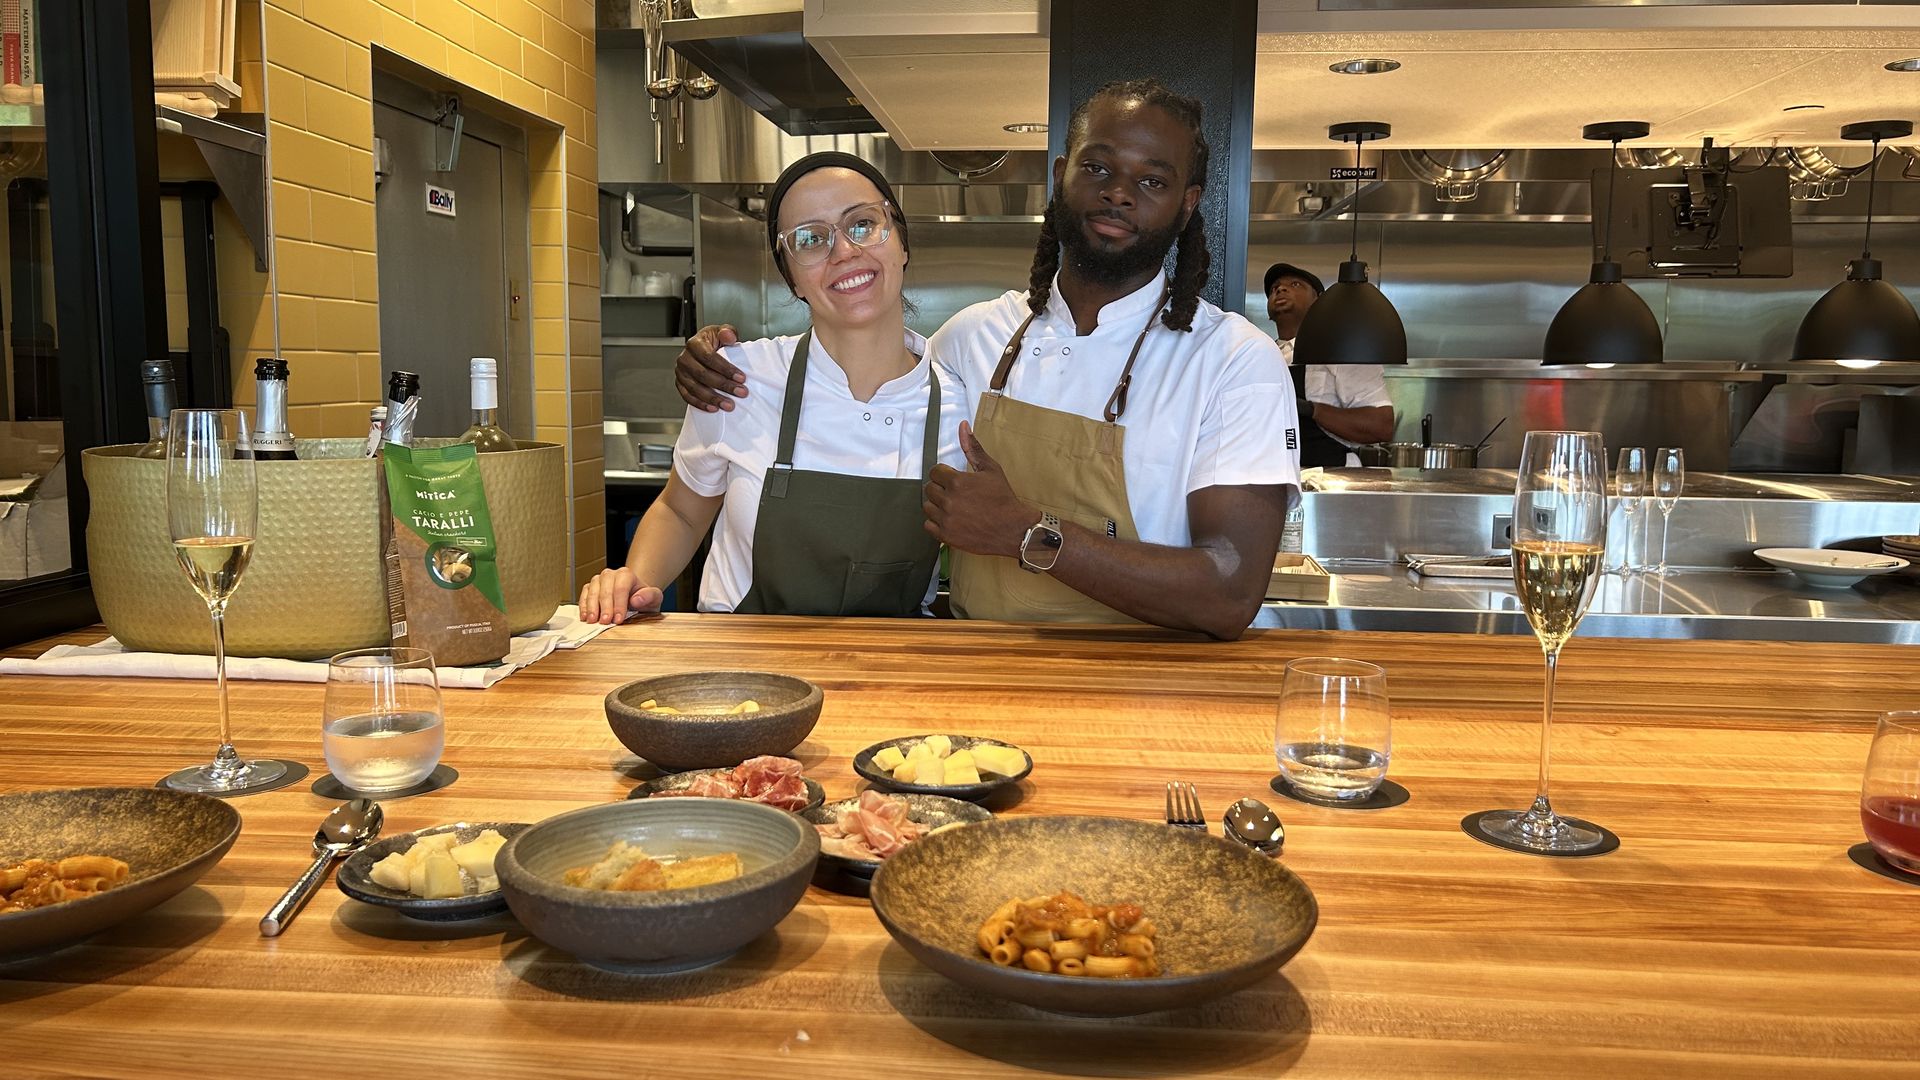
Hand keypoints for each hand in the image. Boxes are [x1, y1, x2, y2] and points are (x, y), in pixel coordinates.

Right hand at [578, 567, 664, 623]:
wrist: (635, 598)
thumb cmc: (644, 599)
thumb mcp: (654, 598)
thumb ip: (649, 596)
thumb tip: (636, 600)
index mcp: (627, 574)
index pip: (621, 588)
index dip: (619, 604)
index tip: (618, 619)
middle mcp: (611, 574)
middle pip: (605, 589)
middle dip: (605, 607)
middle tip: (605, 622)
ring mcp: (599, 580)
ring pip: (592, 590)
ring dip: (592, 607)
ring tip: (593, 621)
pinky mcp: (590, 587)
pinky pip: (584, 594)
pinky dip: (583, 606)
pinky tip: (585, 616)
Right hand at [674, 324, 745, 411]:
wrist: (703, 349)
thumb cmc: (713, 341)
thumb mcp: (722, 332)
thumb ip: (727, 332)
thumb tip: (728, 336)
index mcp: (694, 344)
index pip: (709, 357)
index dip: (726, 369)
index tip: (741, 378)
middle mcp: (684, 358)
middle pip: (703, 374)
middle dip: (724, 385)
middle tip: (740, 392)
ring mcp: (681, 373)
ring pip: (695, 388)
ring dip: (713, 398)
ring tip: (729, 405)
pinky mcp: (680, 384)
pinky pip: (688, 396)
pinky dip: (701, 404)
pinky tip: (713, 408)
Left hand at [923, 421, 1035, 557]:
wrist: (1013, 529)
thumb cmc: (1003, 499)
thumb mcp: (990, 469)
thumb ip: (973, 447)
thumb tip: (963, 426)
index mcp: (957, 482)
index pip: (934, 472)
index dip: (945, 474)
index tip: (955, 480)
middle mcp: (949, 500)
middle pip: (929, 489)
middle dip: (941, 488)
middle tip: (957, 494)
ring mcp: (946, 519)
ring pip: (927, 506)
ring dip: (937, 505)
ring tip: (954, 506)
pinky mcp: (946, 535)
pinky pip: (928, 525)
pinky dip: (936, 522)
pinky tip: (950, 519)